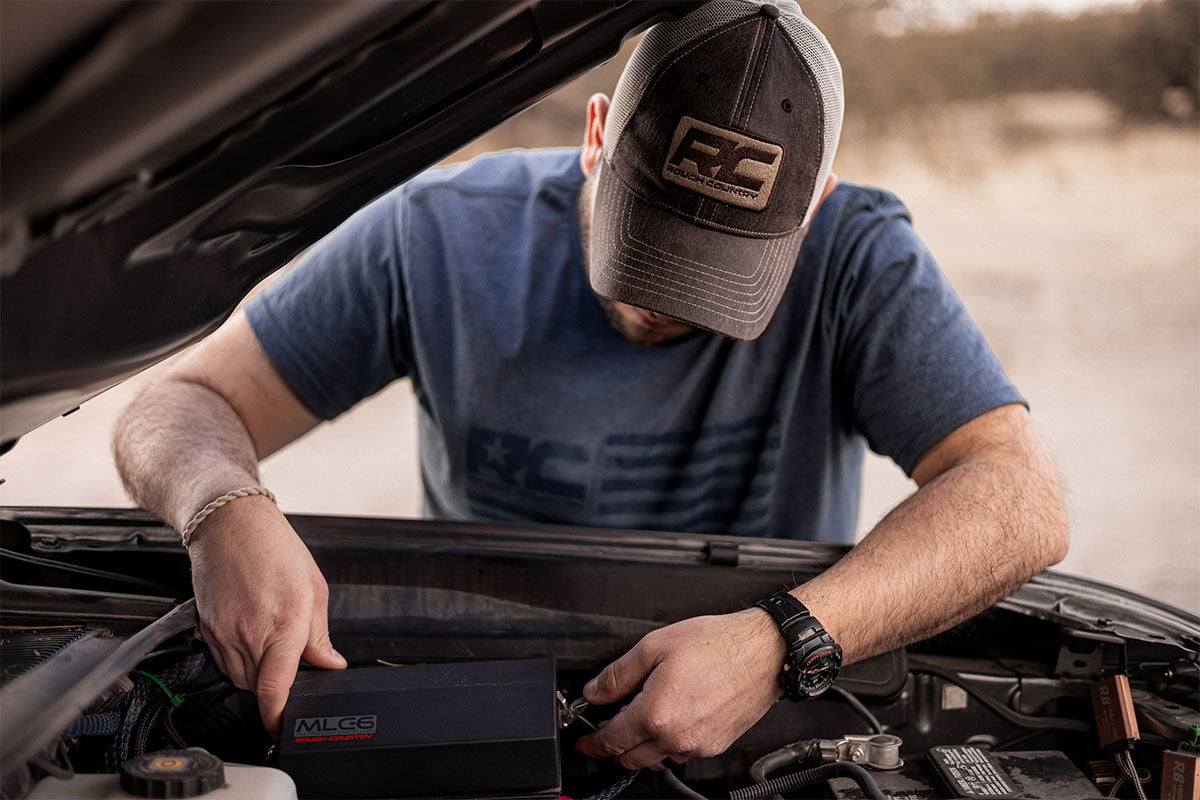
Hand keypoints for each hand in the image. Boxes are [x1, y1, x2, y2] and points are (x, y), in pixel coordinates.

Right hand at [187, 496, 345, 733]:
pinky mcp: (206, 627)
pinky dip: (237, 656)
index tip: (281, 727)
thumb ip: (320, 635)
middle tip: (285, 656)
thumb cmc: (275, 548)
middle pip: (257, 687)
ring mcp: (224, 632)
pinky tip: (248, 628)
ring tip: (267, 636)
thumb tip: (329, 663)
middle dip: (272, 682)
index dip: (277, 717)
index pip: (274, 689)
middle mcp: (251, 633)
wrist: (230, 523)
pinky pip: (222, 659)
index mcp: (285, 624)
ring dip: (254, 670)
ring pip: (238, 676)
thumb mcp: (314, 589)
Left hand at [575, 609, 784, 768]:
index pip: (611, 740)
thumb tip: (595, 691)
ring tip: (639, 718)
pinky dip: (666, 743)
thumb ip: (618, 674)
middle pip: (630, 758)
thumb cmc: (718, 645)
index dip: (592, 743)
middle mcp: (676, 738)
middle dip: (612, 748)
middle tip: (605, 731)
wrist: (764, 652)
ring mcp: (698, 746)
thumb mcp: (655, 646)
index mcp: (656, 714)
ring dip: (640, 746)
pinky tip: (668, 718)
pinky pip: (681, 753)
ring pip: (656, 759)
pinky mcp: (715, 745)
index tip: (584, 742)